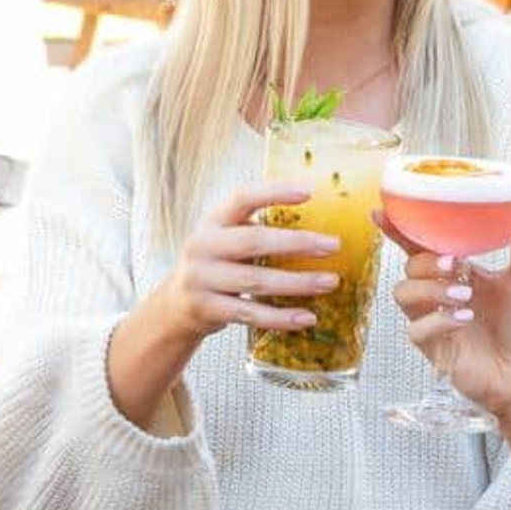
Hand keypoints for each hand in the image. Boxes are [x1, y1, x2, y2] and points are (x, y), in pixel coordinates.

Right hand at [152, 181, 341, 343]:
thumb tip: (321, 227)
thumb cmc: (220, 264)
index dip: (274, 192)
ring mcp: (201, 279)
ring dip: (298, 282)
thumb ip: (258, 229)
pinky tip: (307, 317)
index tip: (309, 192)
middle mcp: (203, 245)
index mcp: (214, 221)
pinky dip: (281, 317)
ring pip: (256, 280)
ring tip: (330, 281)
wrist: (177, 304)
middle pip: (254, 240)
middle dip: (298, 243)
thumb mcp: (228, 238)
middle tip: (333, 245)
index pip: (242, 198)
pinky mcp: (207, 309)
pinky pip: (250, 314)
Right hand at [381, 209, 510, 419]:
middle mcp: (438, 294)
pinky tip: (463, 319)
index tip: (382, 211)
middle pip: (408, 265)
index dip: (398, 229)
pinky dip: (438, 321)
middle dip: (426, 261)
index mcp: (455, 273)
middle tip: (456, 264)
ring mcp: (431, 320)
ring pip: (403, 294)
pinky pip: (415, 329)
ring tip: (464, 296)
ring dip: (430, 289)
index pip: (419, 245)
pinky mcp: (431, 348)